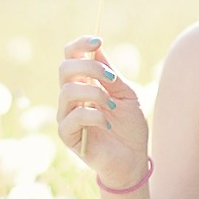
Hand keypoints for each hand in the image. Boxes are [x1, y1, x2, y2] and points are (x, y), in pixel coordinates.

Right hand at [57, 35, 149, 189]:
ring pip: (67, 91)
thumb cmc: (130, 126)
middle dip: (88, 67)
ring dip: (94, 93)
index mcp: (84, 83)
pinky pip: (73, 117)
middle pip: (64, 69)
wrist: (134, 158)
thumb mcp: (126, 93)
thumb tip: (97, 47)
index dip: (80, 45)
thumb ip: (110, 73)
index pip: (71, 56)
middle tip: (111, 78)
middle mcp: (72, 97)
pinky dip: (93, 115)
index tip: (98, 40)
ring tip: (112, 105)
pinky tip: (107, 123)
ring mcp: (67, 115)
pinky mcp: (68, 135)